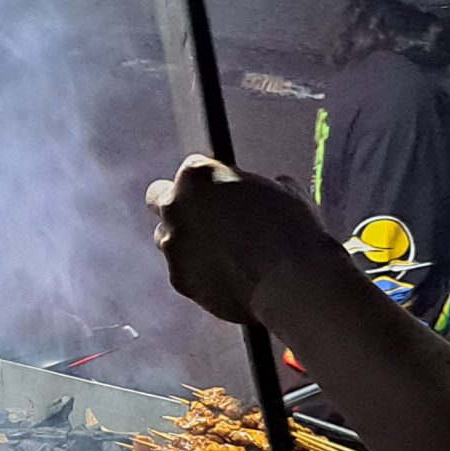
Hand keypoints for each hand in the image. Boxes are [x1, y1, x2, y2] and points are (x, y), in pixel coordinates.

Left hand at [144, 155, 324, 324]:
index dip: (210, 182)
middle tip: (205, 217)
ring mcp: (173, 245)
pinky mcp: (179, 279)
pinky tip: (227, 276)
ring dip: (186, 241)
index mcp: (197, 174)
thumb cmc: (290, 231)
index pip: (192, 170)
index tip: (222, 193)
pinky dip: (199, 272)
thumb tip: (269, 190)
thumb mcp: (282, 190)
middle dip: (179, 205)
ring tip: (221, 252)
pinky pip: (184, 271)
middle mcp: (176, 207)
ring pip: (167, 238)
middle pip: (159, 198)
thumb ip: (260, 186)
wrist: (290, 280)